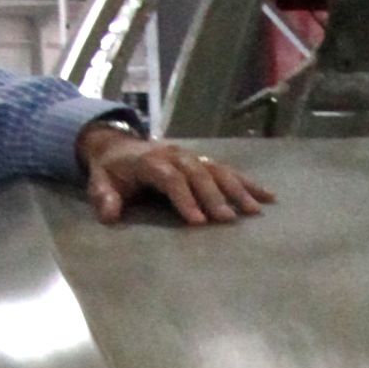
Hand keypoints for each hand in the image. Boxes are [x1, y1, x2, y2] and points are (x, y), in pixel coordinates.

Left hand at [80, 125, 273, 227]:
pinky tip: (267, 197)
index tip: (197, 222)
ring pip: (218, 171)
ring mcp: (192, 157)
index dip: (184, 199)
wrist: (119, 146)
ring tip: (253, 211)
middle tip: (227, 221)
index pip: (170, 178)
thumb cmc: (112, 171)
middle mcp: (175, 155)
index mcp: (150, 161)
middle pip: (198, 175)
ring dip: (236, 190)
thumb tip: (109, 214)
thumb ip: (104, 198)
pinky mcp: (204, 161)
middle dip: (214, 198)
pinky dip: (248, 183)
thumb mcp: (100, 183)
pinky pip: (228, 171)